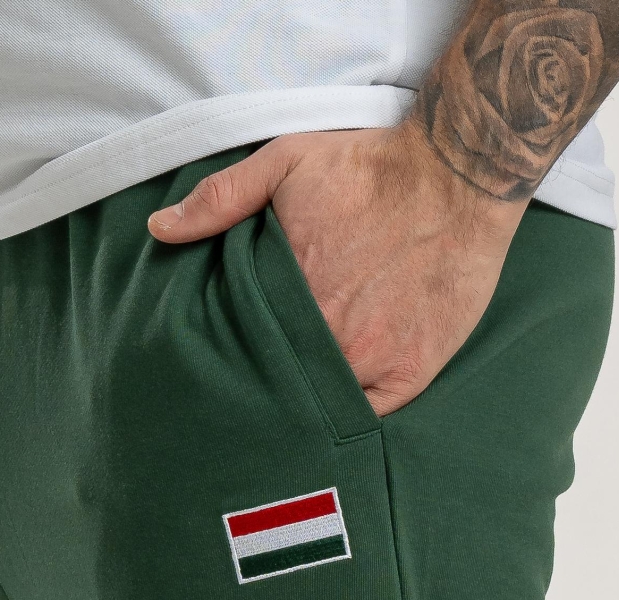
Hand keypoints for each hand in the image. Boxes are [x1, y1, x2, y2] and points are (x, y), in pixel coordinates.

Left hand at [149, 127, 525, 415]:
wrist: (459, 172)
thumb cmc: (370, 166)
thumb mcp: (287, 163)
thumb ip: (222, 198)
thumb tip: (159, 229)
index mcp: (289, 293)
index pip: (244, 350)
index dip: (234, 362)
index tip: (226, 369)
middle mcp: (328, 334)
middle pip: (281, 384)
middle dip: (266, 390)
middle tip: (251, 403)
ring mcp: (371, 359)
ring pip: (322, 408)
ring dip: (307, 409)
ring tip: (289, 414)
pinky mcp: (411, 372)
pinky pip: (370, 418)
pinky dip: (353, 419)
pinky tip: (337, 413)